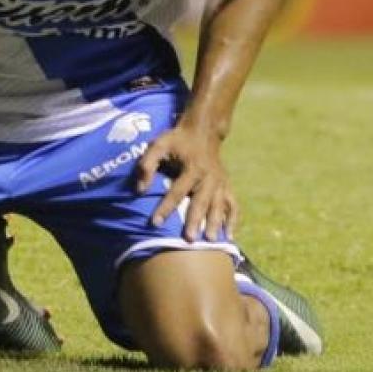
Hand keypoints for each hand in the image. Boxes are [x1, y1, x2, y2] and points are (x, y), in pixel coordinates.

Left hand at [134, 120, 238, 242]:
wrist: (203, 131)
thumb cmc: (177, 140)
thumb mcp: (159, 145)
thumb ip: (147, 164)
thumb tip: (139, 189)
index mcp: (192, 167)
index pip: (176, 191)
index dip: (165, 207)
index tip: (155, 223)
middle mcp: (209, 177)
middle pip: (201, 202)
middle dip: (194, 221)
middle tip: (189, 239)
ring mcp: (220, 182)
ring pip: (218, 206)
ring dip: (214, 223)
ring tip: (210, 240)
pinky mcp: (227, 186)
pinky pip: (232, 205)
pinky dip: (232, 220)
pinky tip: (229, 235)